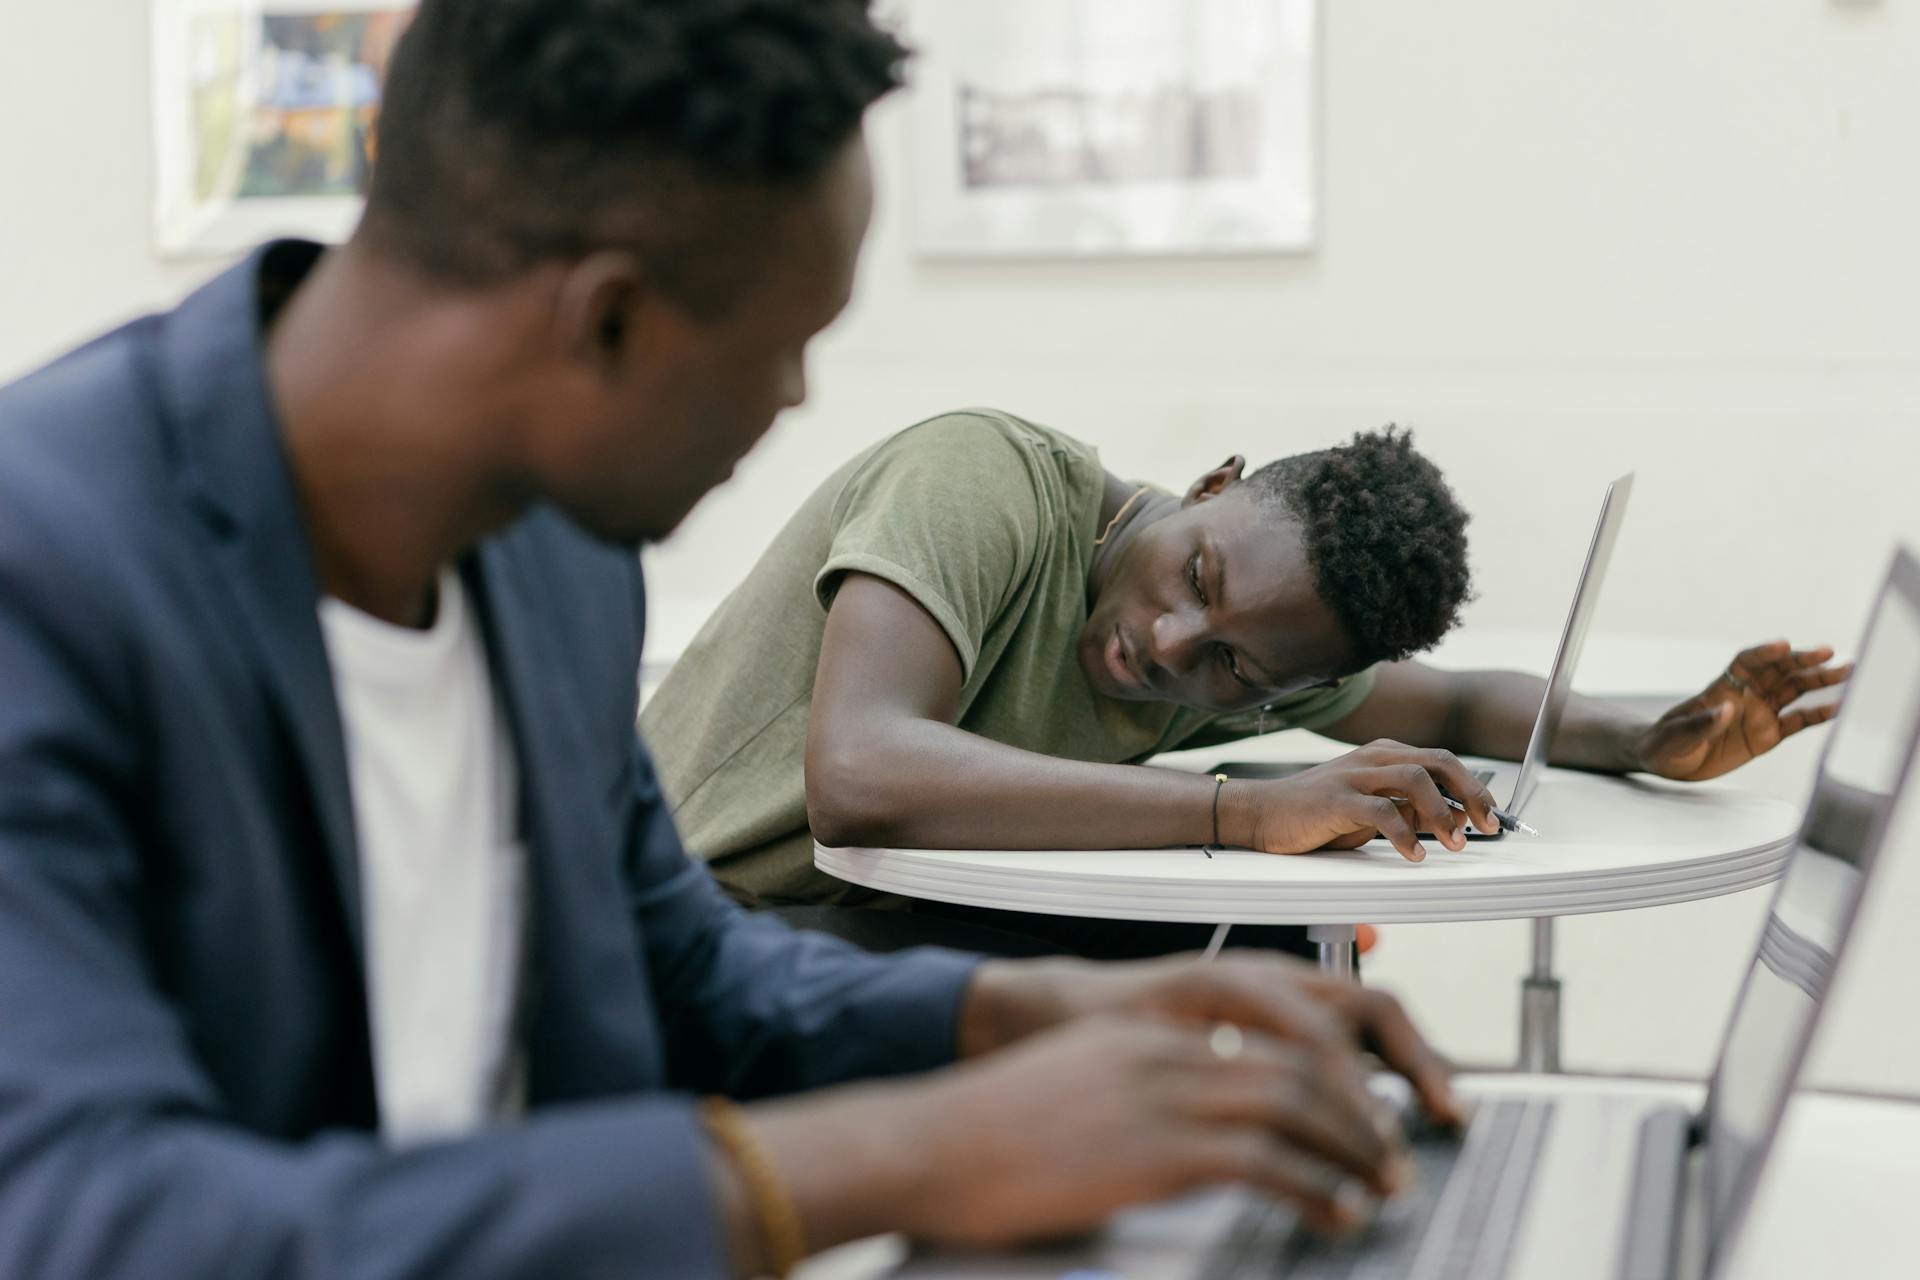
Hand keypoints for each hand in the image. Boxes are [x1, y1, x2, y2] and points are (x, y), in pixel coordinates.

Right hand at [900, 1013, 1409, 1246]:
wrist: (923, 1145)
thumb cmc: (984, 1132)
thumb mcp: (1072, 1089)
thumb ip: (1132, 1093)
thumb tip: (1180, 1134)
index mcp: (1145, 1034)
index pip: (1264, 1032)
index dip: (1329, 1068)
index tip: (1361, 1103)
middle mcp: (1163, 1052)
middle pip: (1296, 1061)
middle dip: (1360, 1108)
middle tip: (1393, 1149)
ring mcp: (1160, 1096)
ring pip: (1295, 1102)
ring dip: (1354, 1146)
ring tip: (1384, 1182)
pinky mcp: (1154, 1150)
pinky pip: (1264, 1160)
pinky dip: (1317, 1187)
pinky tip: (1337, 1211)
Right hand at [1221, 740, 1502, 861]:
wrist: (1260, 814)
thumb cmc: (1314, 813)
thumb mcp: (1369, 810)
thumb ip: (1406, 809)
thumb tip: (1450, 817)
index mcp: (1383, 754)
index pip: (1442, 760)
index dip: (1474, 787)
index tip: (1491, 817)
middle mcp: (1372, 758)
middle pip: (1437, 761)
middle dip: (1471, 793)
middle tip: (1485, 826)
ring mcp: (1353, 775)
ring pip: (1414, 779)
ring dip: (1441, 812)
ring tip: (1452, 843)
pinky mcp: (1335, 799)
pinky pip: (1380, 811)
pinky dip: (1404, 834)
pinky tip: (1414, 854)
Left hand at [1634, 641, 1849, 781]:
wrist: (1666, 763)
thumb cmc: (1665, 743)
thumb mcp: (1677, 735)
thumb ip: (1702, 722)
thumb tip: (1728, 708)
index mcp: (1722, 688)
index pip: (1747, 662)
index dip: (1765, 652)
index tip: (1783, 646)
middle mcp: (1745, 695)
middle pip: (1779, 671)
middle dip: (1803, 661)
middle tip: (1828, 654)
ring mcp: (1759, 713)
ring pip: (1794, 691)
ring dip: (1820, 681)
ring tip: (1848, 672)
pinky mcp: (1767, 735)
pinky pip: (1797, 721)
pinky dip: (1817, 714)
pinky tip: (1838, 707)